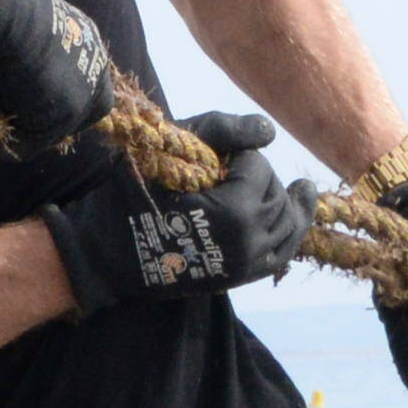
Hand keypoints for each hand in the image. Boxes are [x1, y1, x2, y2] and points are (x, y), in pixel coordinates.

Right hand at [48, 108, 319, 308]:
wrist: (108, 253)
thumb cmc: (132, 195)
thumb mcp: (171, 148)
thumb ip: (223, 129)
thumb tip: (270, 132)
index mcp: (235, 211)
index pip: (259, 168)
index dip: (241, 155)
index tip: (219, 155)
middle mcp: (249, 241)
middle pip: (276, 196)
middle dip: (261, 176)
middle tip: (236, 167)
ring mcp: (247, 264)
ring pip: (289, 227)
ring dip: (290, 204)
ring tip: (300, 189)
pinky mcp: (240, 277)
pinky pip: (280, 254)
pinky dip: (290, 233)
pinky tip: (293, 215)